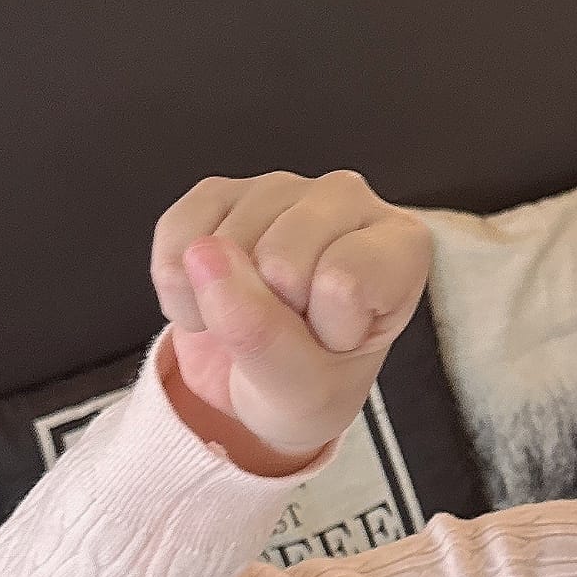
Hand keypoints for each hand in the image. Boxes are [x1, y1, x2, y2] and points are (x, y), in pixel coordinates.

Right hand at [149, 171, 432, 470]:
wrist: (262, 386)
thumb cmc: (312, 382)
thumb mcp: (304, 389)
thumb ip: (262, 335)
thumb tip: (204, 255)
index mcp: (399, 243)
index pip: (344, 283)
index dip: (326, 331)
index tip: (335, 342)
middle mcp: (347, 199)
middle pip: (280, 261)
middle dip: (270, 316)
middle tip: (289, 330)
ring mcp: (280, 187)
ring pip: (225, 245)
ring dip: (222, 305)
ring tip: (254, 315)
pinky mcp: (220, 191)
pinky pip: (178, 235)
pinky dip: (178, 287)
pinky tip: (211, 298)